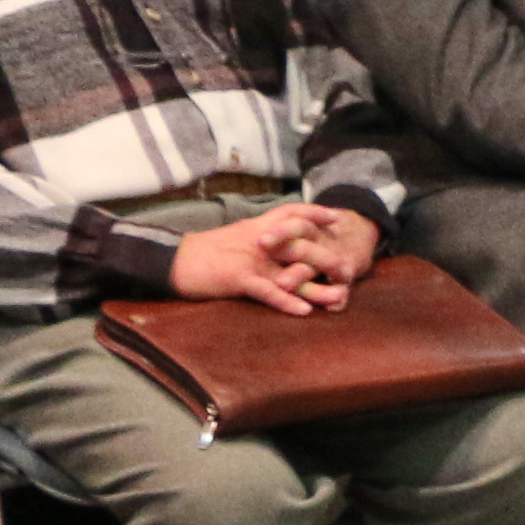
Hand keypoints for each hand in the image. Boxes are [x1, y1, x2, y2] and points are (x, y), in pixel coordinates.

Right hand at [166, 208, 348, 314]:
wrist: (174, 260)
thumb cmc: (203, 252)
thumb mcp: (234, 237)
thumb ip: (256, 238)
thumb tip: (273, 240)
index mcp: (257, 228)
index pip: (291, 214)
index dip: (314, 214)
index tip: (337, 218)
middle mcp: (259, 241)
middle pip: (301, 247)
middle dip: (328, 257)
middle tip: (350, 268)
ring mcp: (251, 260)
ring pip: (291, 273)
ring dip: (317, 286)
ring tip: (340, 296)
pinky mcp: (239, 279)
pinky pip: (268, 292)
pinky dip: (286, 301)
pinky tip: (304, 310)